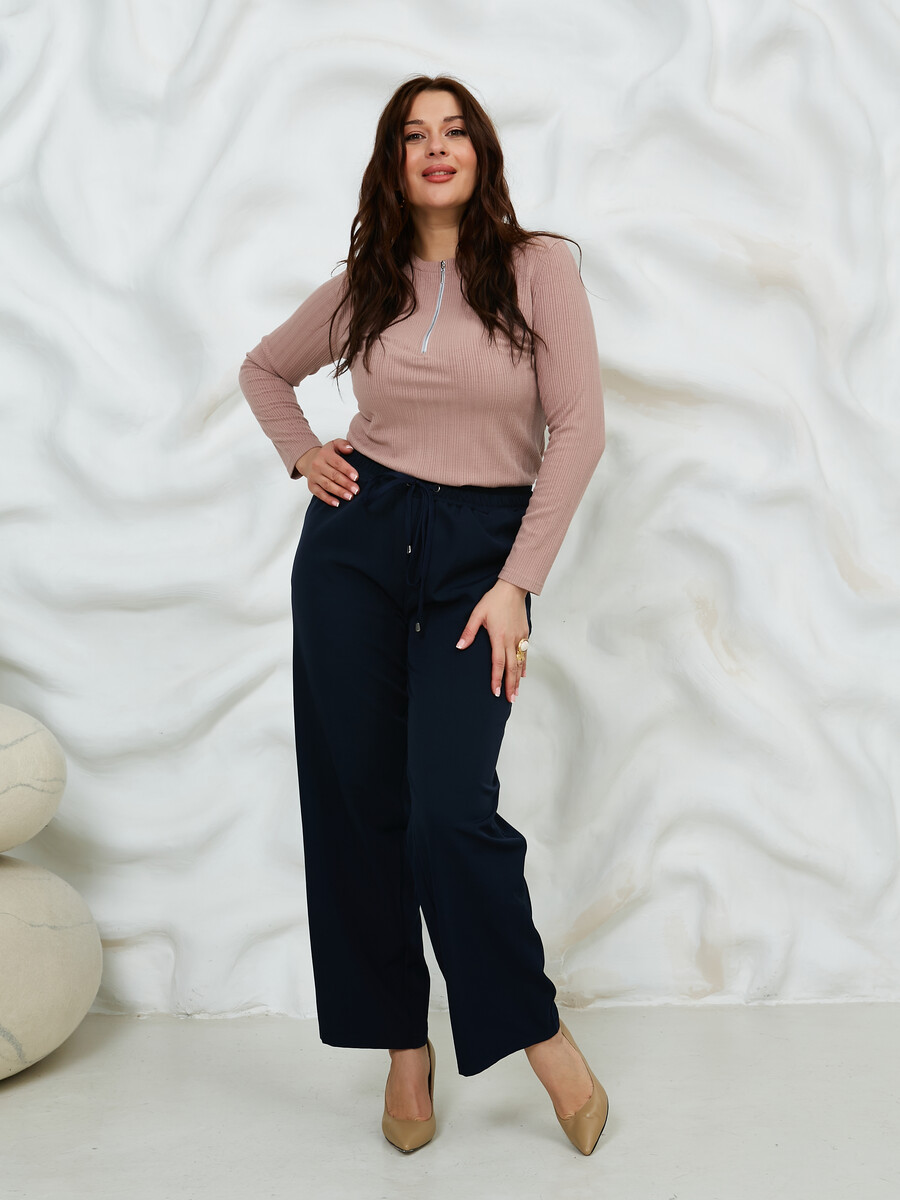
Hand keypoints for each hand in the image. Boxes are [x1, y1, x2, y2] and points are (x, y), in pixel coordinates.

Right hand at [296, 440, 358, 505]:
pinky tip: (337, 503)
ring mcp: (314, 476)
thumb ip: (343, 444)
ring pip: (327, 485)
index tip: (356, 477)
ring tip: (350, 497)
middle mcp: (317, 465)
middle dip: (346, 483)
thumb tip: (350, 449)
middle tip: (356, 490)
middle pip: (333, 475)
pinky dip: (328, 499)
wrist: (309, 460)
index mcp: (325, 454)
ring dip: (339, 492)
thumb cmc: (327, 454)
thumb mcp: (334, 444)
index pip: (337, 462)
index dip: (347, 470)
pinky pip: (319, 493)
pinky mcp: (311, 485)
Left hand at [455, 579, 529, 701]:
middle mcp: (511, 640)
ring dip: (518, 679)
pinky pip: (525, 654)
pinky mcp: (525, 634)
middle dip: (510, 685)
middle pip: (511, 668)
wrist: (512, 588)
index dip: (497, 679)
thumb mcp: (477, 614)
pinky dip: (524, 666)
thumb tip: (459, 646)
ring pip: (520, 663)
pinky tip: (523, 674)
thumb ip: (469, 632)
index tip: (496, 692)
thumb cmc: (494, 600)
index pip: (498, 663)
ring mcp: (520, 638)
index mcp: (498, 637)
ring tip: (516, 693)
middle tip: (509, 700)